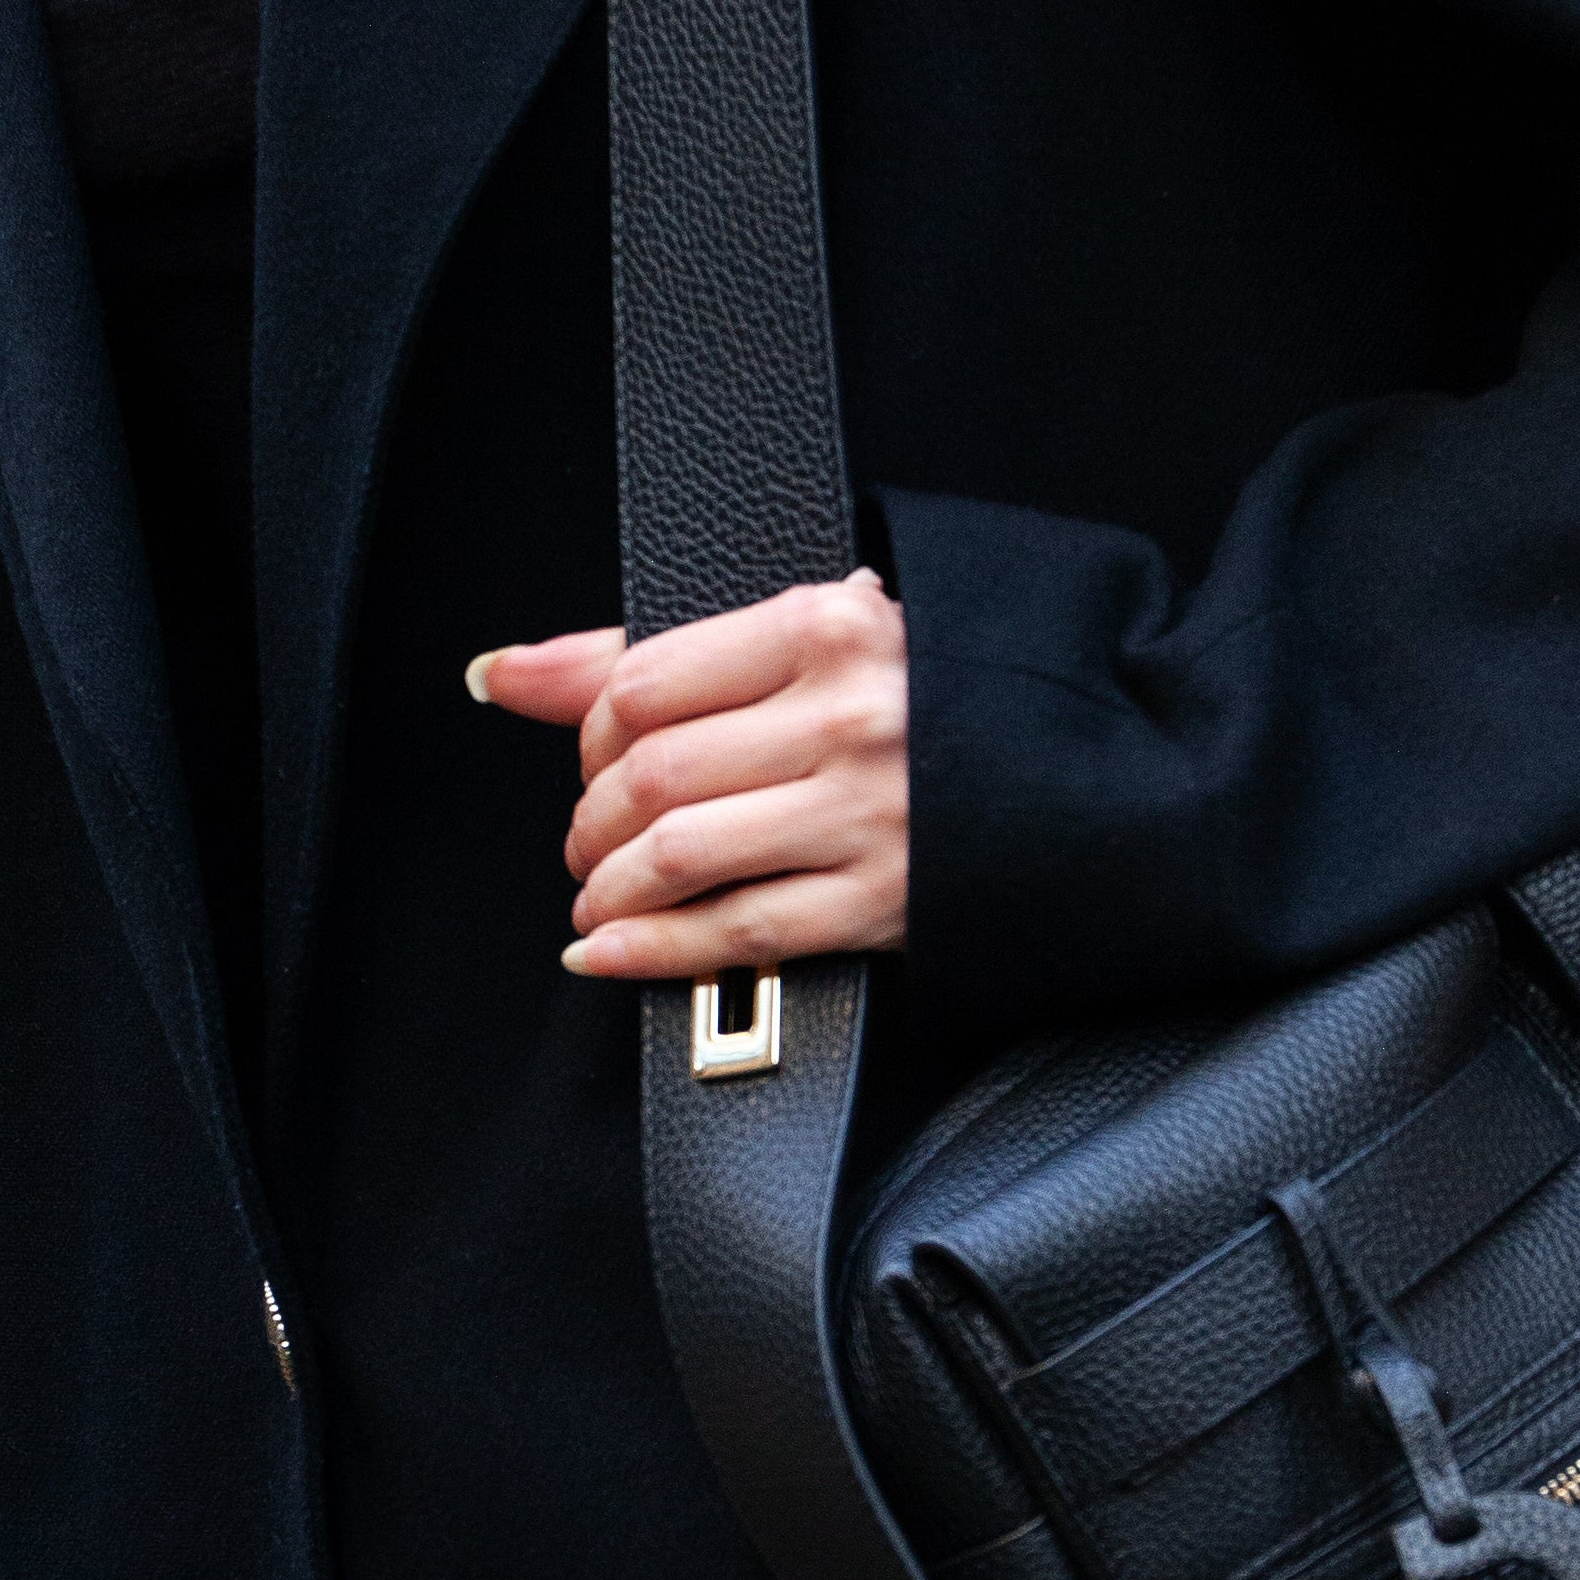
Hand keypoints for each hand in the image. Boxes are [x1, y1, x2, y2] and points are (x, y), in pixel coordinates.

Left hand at [467, 574, 909, 979]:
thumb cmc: (928, 700)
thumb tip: (500, 673)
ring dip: (609, 890)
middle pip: (650, 776)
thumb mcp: (812, 642)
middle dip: (588, 824)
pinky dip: (653, 951)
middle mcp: (848, 715)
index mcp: (826, 627)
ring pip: (678, 855)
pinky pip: (737, 933)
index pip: (644, 684)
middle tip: (585, 842)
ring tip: (599, 897)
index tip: (589, 764)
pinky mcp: (884, 898)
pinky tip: (614, 952)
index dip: (585, 738)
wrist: (1078, 773)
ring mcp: (867, 812)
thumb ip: (661, 654)